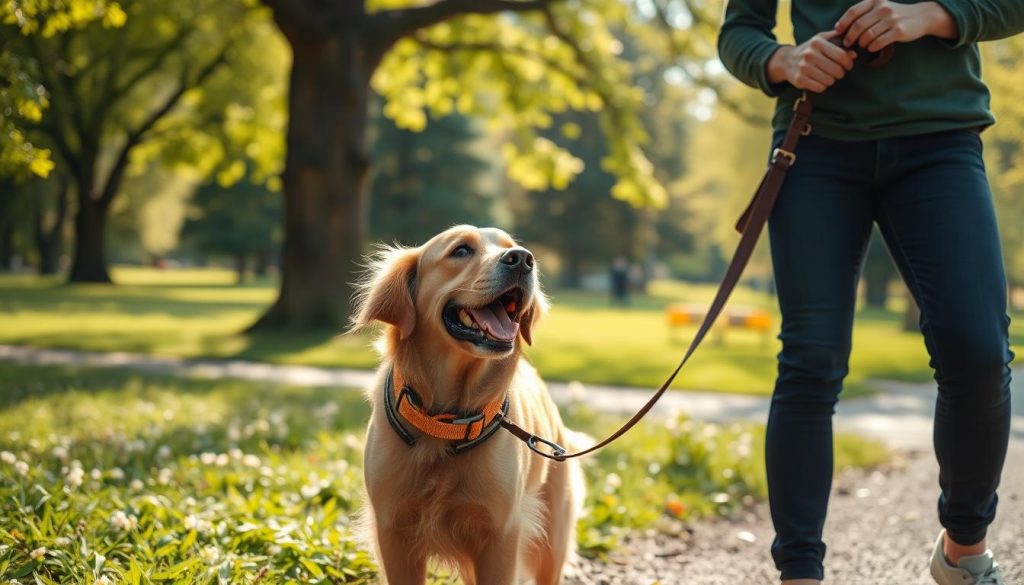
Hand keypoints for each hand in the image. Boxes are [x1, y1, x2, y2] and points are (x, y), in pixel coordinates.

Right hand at [767, 31, 857, 92]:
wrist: (787, 60)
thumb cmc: (810, 49)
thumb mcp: (822, 40)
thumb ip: (839, 42)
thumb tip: (854, 54)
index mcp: (817, 42)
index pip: (841, 56)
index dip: (848, 62)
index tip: (848, 65)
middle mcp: (809, 54)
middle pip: (837, 70)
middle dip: (841, 73)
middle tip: (838, 72)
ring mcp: (803, 68)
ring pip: (829, 80)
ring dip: (831, 80)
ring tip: (828, 76)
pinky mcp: (799, 80)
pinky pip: (820, 88)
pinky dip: (822, 86)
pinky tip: (819, 81)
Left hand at [835, 0, 956, 52]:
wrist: (920, 17)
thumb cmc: (893, 15)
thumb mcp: (879, 8)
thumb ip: (863, 14)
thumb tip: (839, 28)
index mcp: (875, 1)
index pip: (853, 12)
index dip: (843, 23)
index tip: (838, 32)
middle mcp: (883, 8)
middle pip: (858, 26)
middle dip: (849, 37)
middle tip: (847, 44)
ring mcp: (892, 19)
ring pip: (867, 36)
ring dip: (861, 44)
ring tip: (862, 45)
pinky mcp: (899, 30)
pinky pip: (878, 42)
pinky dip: (872, 47)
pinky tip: (872, 48)